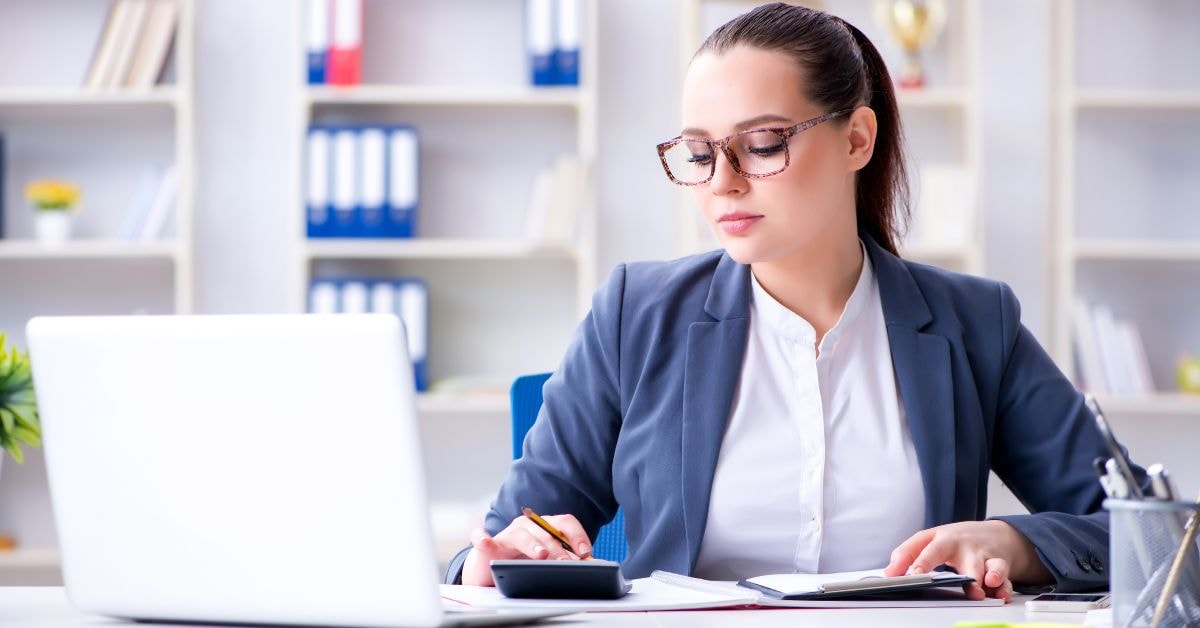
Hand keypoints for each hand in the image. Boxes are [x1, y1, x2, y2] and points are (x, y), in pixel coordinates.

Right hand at [461, 514, 592, 585]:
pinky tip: (485, 543)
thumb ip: (567, 559)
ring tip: (541, 555)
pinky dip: (483, 539)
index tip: (585, 552)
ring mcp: (507, 533)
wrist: (493, 567)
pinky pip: (482, 538)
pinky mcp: (487, 544)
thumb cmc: (524, 561)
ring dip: (532, 544)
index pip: (565, 523)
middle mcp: (528, 525)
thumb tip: (592, 566)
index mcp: (546, 526)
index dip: (576, 535)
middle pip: (546, 532)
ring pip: (521, 534)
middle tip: (566, 563)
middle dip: (558, 548)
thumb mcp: (549, 560)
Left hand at [884, 520, 1051, 602]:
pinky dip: (1003, 586)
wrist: (995, 533)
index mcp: (941, 538)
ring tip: (982, 589)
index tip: (911, 576)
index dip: (917, 561)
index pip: (925, 547)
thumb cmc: (957, 540)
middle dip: (954, 568)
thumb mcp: (931, 540)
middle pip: (960, 556)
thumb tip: (889, 574)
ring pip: (987, 565)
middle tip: (954, 583)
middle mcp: (962, 545)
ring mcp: (982, 554)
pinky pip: (1004, 576)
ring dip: (986, 576)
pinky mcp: (999, 564)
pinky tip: (999, 594)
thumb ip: (908, 554)